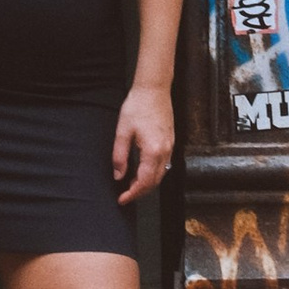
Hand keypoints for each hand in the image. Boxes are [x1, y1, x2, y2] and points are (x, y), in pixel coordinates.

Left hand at [113, 79, 175, 203]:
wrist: (154, 89)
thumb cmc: (138, 106)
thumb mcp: (122, 131)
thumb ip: (119, 156)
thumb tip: (118, 175)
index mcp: (153, 150)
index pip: (145, 181)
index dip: (133, 193)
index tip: (122, 199)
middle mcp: (165, 151)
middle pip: (155, 181)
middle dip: (140, 191)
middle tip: (125, 194)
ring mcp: (170, 146)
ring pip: (161, 174)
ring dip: (147, 183)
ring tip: (132, 184)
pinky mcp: (170, 141)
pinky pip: (164, 164)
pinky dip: (153, 173)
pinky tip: (142, 170)